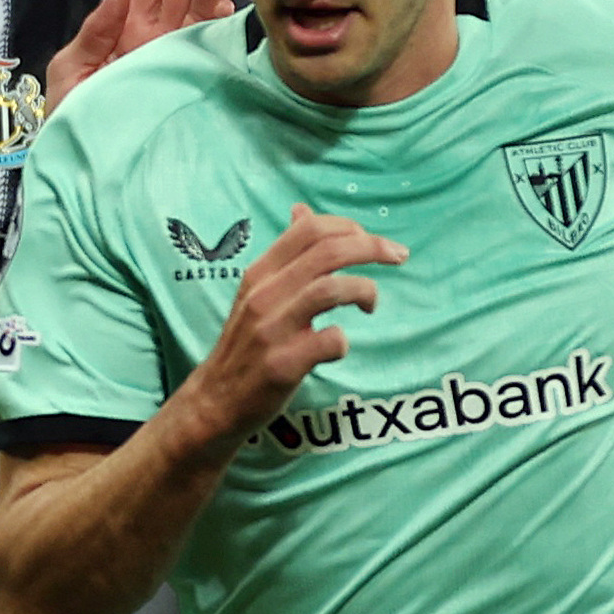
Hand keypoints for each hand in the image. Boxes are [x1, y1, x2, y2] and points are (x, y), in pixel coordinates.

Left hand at [46, 0, 233, 110]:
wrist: (84, 165)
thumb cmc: (71, 118)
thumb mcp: (70, 71)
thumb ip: (93, 32)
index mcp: (125, 28)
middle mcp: (155, 37)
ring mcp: (174, 58)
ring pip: (198, 11)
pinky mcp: (188, 81)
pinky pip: (208, 50)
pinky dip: (219, 29)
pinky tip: (227, 8)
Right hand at [170, 207, 402, 457]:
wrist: (215, 401)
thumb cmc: (246, 344)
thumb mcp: (257, 292)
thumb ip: (285, 255)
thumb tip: (302, 211)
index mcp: (260, 273)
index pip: (309, 229)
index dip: (350, 227)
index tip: (373, 241)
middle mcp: (264, 295)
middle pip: (328, 252)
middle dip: (373, 247)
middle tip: (398, 256)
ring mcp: (272, 330)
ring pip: (331, 289)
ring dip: (365, 290)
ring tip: (370, 305)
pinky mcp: (282, 365)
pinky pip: (330, 341)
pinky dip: (343, 341)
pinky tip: (336, 347)